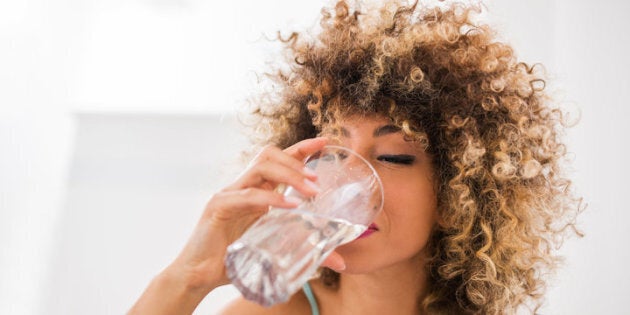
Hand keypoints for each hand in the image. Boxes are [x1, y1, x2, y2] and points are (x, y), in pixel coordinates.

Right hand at [129, 137, 344, 313]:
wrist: (200, 275)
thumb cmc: (236, 260)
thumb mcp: (276, 251)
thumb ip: (306, 250)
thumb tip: (339, 261)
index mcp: (256, 191)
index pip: (279, 159)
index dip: (302, 148)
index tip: (326, 142)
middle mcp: (242, 186)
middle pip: (269, 155)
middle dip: (297, 161)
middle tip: (318, 180)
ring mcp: (229, 193)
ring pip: (260, 167)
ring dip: (289, 175)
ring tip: (310, 191)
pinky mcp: (218, 207)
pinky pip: (248, 195)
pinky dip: (271, 199)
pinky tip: (290, 207)